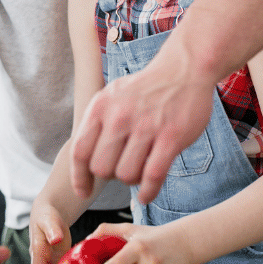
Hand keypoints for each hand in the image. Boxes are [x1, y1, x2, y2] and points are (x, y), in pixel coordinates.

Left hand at [70, 53, 214, 203]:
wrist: (183, 69)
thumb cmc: (145, 89)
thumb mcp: (111, 96)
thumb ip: (97, 124)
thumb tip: (84, 160)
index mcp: (100, 107)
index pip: (79, 151)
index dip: (79, 177)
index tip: (84, 191)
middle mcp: (119, 117)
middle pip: (101, 168)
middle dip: (110, 175)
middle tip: (122, 168)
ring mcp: (146, 126)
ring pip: (126, 175)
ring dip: (131, 180)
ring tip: (139, 170)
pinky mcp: (171, 137)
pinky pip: (153, 176)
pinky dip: (148, 192)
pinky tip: (147, 194)